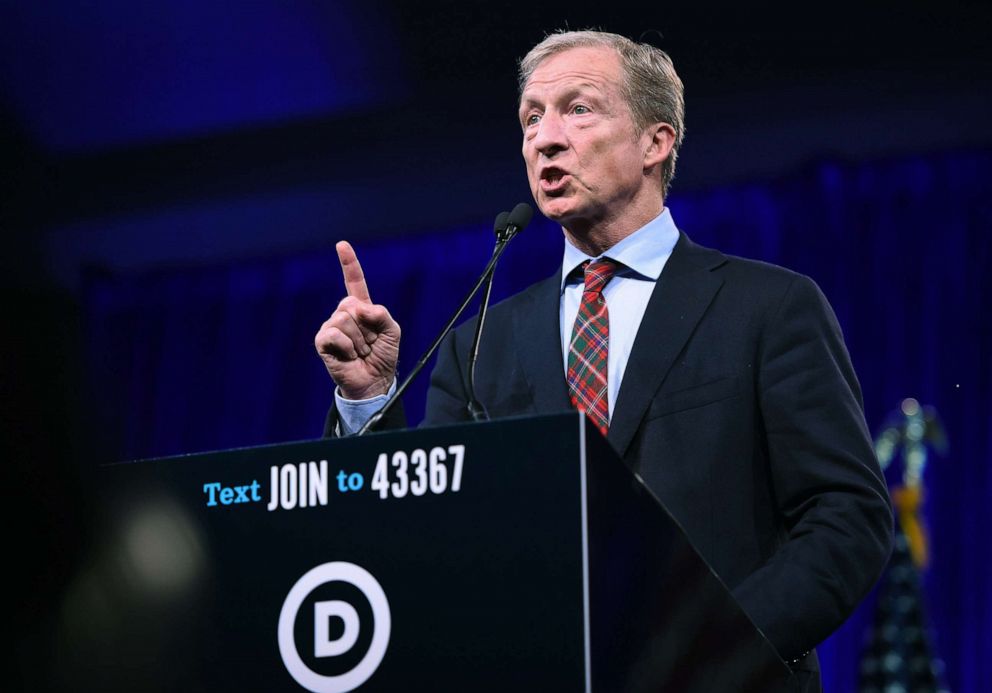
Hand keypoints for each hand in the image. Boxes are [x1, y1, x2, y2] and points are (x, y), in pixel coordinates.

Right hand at [315, 241, 400, 399]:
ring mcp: (331, 326)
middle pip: (351, 304)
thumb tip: (361, 308)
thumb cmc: (383, 356)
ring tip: (359, 352)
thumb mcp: (393, 332)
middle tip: (369, 343)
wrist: (375, 381)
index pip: (354, 281)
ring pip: (344, 319)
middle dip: (367, 326)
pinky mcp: (322, 341)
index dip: (348, 263)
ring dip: (359, 340)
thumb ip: (382, 314)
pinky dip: (347, 347)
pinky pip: (334, 334)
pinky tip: (348, 356)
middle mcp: (343, 314)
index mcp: (361, 308)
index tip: (342, 245)